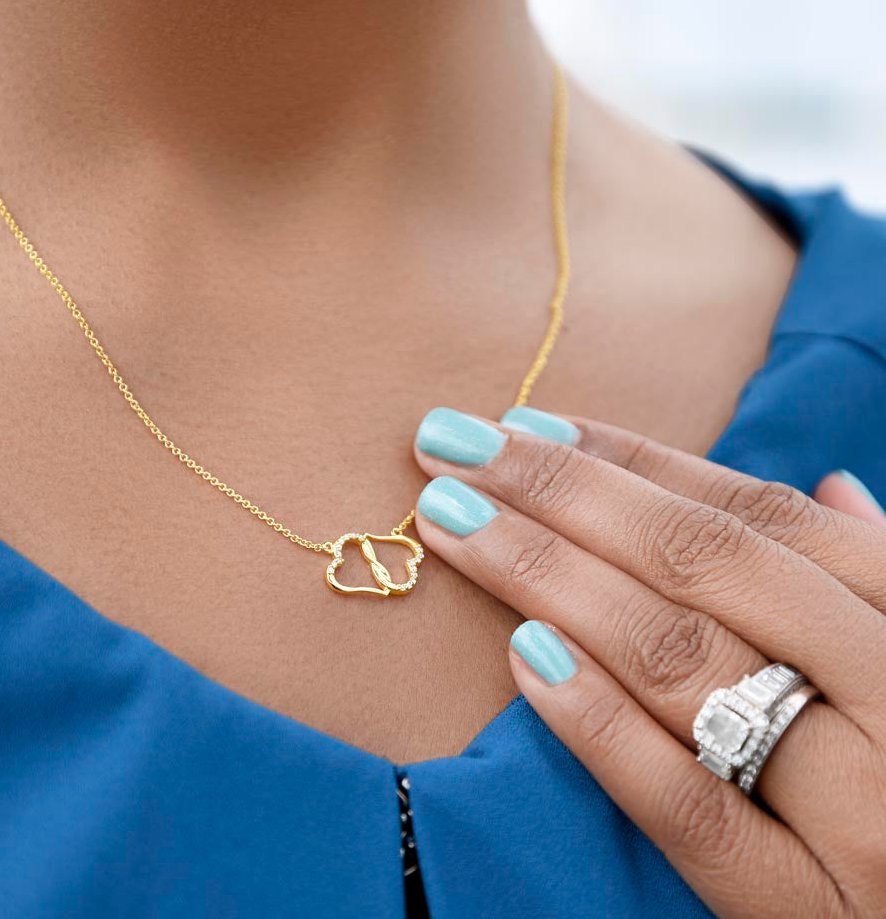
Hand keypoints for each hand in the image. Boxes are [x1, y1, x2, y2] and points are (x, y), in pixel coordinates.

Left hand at [413, 406, 885, 918]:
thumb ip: (880, 576)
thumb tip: (830, 489)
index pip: (755, 514)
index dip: (633, 459)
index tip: (529, 427)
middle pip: (700, 561)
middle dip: (562, 491)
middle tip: (455, 445)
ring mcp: (861, 813)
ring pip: (677, 658)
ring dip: (546, 573)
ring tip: (453, 520)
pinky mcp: (808, 913)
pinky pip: (686, 806)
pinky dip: (600, 722)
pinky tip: (523, 652)